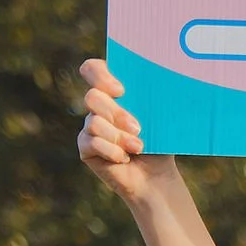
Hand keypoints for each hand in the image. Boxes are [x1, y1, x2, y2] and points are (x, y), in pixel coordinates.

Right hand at [77, 58, 174, 205]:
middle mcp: (98, 106)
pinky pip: (92, 142)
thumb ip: (152, 98)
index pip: (93, 70)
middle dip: (117, 113)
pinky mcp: (85, 147)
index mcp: (113, 91)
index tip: (121, 91)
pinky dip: (112, 151)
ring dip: (119, 136)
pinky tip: (124, 158)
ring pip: (93, 122)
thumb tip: (160, 85)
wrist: (156, 176)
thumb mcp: (159, 117)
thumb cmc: (159, 143)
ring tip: (138, 147)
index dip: (101, 76)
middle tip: (137, 128)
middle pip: (93, 96)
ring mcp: (90, 126)